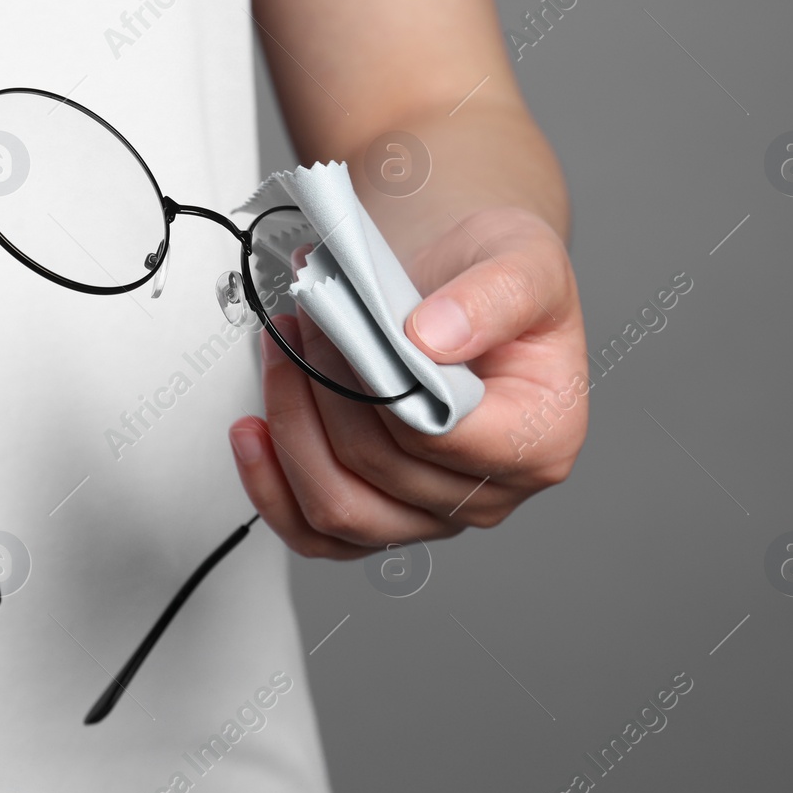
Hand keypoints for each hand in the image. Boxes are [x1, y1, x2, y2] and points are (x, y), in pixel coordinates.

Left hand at [228, 206, 586, 558]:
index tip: (340, 325)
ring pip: (339, 510)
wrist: (460, 287)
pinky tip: (253, 432)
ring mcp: (431, 515)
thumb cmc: (493, 280)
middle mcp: (490, 494)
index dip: (376, 384)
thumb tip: (433, 338)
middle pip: (378, 469)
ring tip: (280, 354)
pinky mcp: (380, 517)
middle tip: (305, 318)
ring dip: (292, 428)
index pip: (440, 436)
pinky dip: (271, 485)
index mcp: (539, 441)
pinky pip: (314, 533)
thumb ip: (494, 296)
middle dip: (324, 386)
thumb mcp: (522, 258)